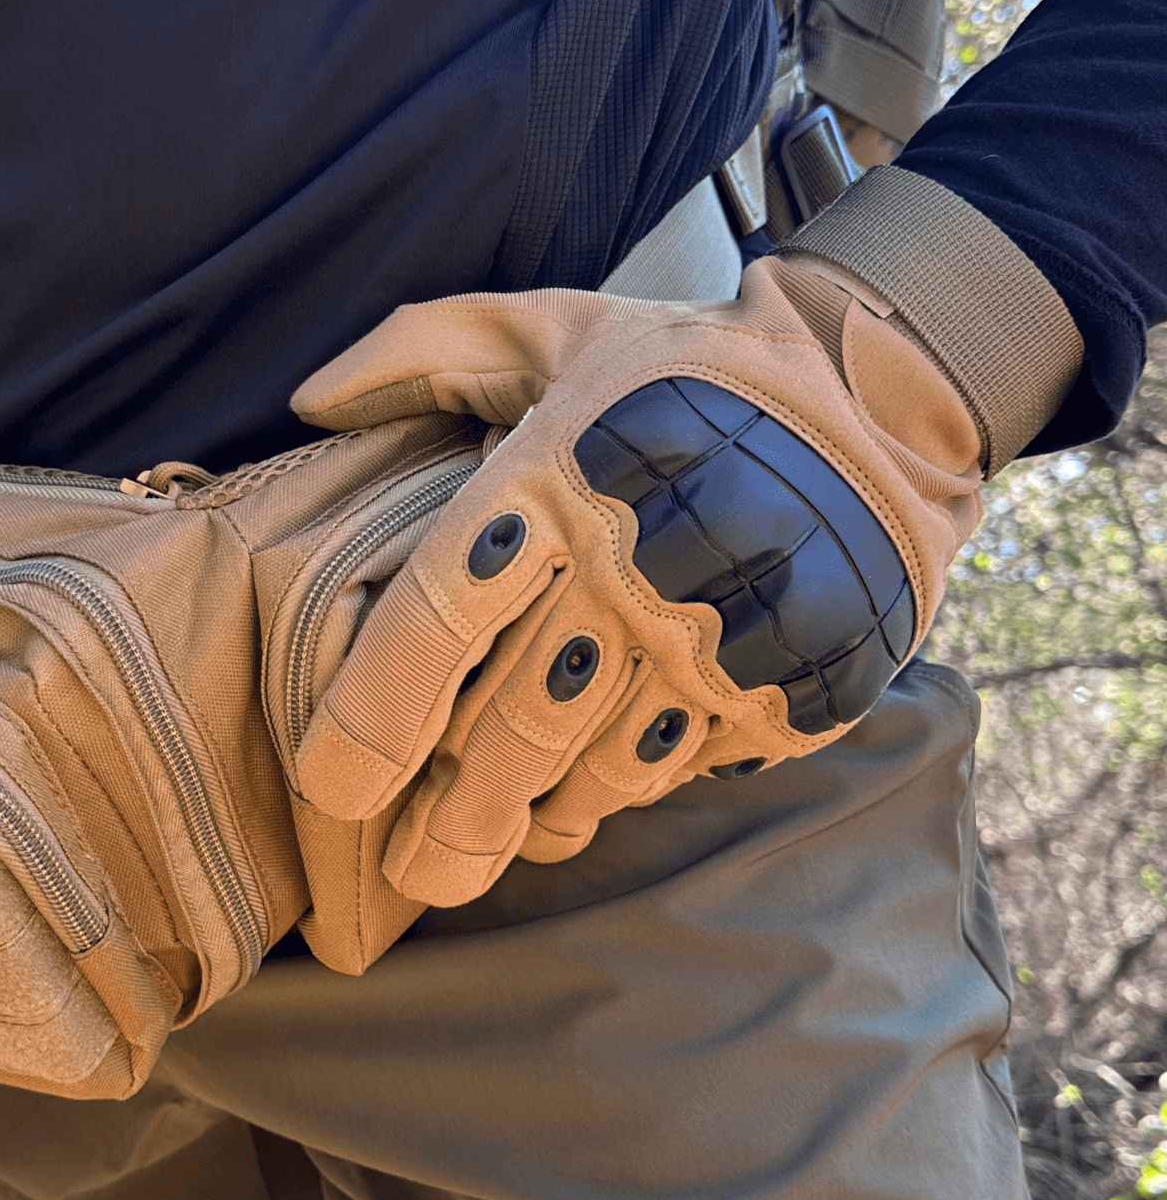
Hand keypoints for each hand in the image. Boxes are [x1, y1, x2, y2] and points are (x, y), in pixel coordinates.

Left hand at [287, 255, 983, 906]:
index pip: (435, 622)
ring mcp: (718, 637)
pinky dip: (618, 799)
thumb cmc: (690, 365)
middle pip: (510, 726)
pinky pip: (681, 769)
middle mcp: (630, 569)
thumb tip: (311, 398)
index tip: (332, 788)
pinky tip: (574, 811)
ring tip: (472, 857)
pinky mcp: (789, 682)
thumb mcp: (553, 327)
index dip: (371, 717)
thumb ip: (424, 351)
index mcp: (553, 482)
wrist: (888, 385)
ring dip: (527, 823)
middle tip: (405, 872)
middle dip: (446, 819)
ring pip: (595, 769)